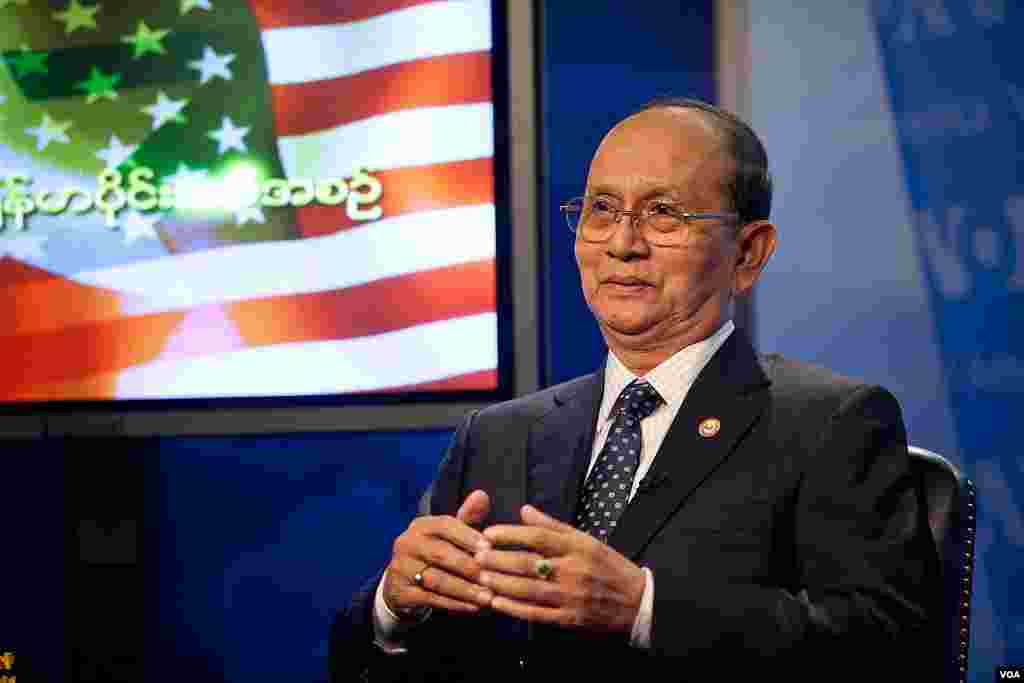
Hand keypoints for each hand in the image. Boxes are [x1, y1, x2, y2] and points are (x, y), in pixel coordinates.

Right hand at [382, 490, 494, 616]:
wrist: (402, 584)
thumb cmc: (435, 554)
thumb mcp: (449, 535)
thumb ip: (467, 517)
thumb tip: (482, 495)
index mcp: (421, 525)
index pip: (445, 525)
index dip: (468, 536)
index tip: (490, 548)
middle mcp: (407, 543)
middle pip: (441, 553)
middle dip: (468, 565)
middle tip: (492, 576)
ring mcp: (401, 568)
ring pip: (437, 579)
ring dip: (465, 589)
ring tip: (487, 597)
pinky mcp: (401, 592)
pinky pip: (431, 599)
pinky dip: (454, 603)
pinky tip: (473, 607)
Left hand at [477, 505, 645, 633]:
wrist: (637, 601)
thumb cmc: (609, 566)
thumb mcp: (586, 539)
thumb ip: (553, 526)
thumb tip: (525, 510)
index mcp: (577, 547)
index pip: (538, 537)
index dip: (511, 534)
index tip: (489, 533)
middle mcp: (573, 570)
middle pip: (529, 563)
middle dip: (499, 560)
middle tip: (477, 556)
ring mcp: (571, 596)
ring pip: (529, 589)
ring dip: (502, 584)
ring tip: (481, 578)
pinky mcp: (570, 619)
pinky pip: (537, 614)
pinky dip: (515, 609)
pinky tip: (497, 604)